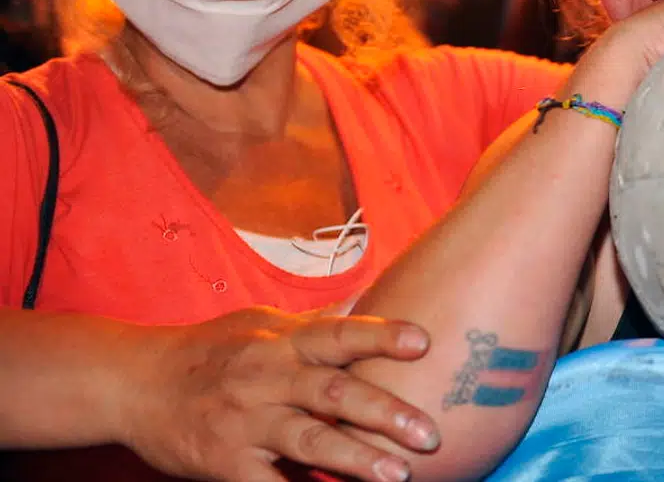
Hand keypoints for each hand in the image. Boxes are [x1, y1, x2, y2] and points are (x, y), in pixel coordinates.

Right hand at [124, 307, 437, 481]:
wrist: (134, 383)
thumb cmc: (212, 350)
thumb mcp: (262, 324)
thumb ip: (316, 322)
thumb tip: (368, 299)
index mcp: (282, 340)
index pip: (340, 333)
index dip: (382, 336)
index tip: (425, 343)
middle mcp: (267, 376)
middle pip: (332, 391)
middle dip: (384, 412)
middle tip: (429, 433)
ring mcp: (245, 421)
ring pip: (308, 439)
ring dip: (356, 458)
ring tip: (397, 475)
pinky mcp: (224, 462)